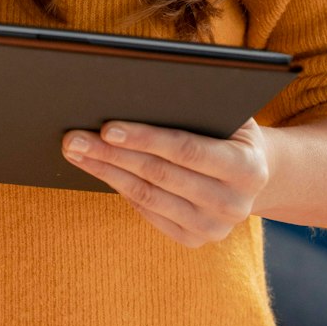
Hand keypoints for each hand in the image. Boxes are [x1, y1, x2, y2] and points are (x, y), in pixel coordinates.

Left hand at [62, 118, 270, 246]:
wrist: (252, 174)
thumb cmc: (229, 130)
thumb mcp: (228, 112)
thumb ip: (198, 101)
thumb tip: (143, 85)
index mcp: (248, 168)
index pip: (187, 151)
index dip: (146, 138)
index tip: (107, 127)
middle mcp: (234, 204)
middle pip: (159, 175)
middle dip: (112, 154)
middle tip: (74, 138)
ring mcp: (214, 227)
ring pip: (147, 195)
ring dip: (105, 171)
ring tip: (75, 151)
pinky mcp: (194, 240)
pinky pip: (147, 211)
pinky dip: (118, 187)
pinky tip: (96, 168)